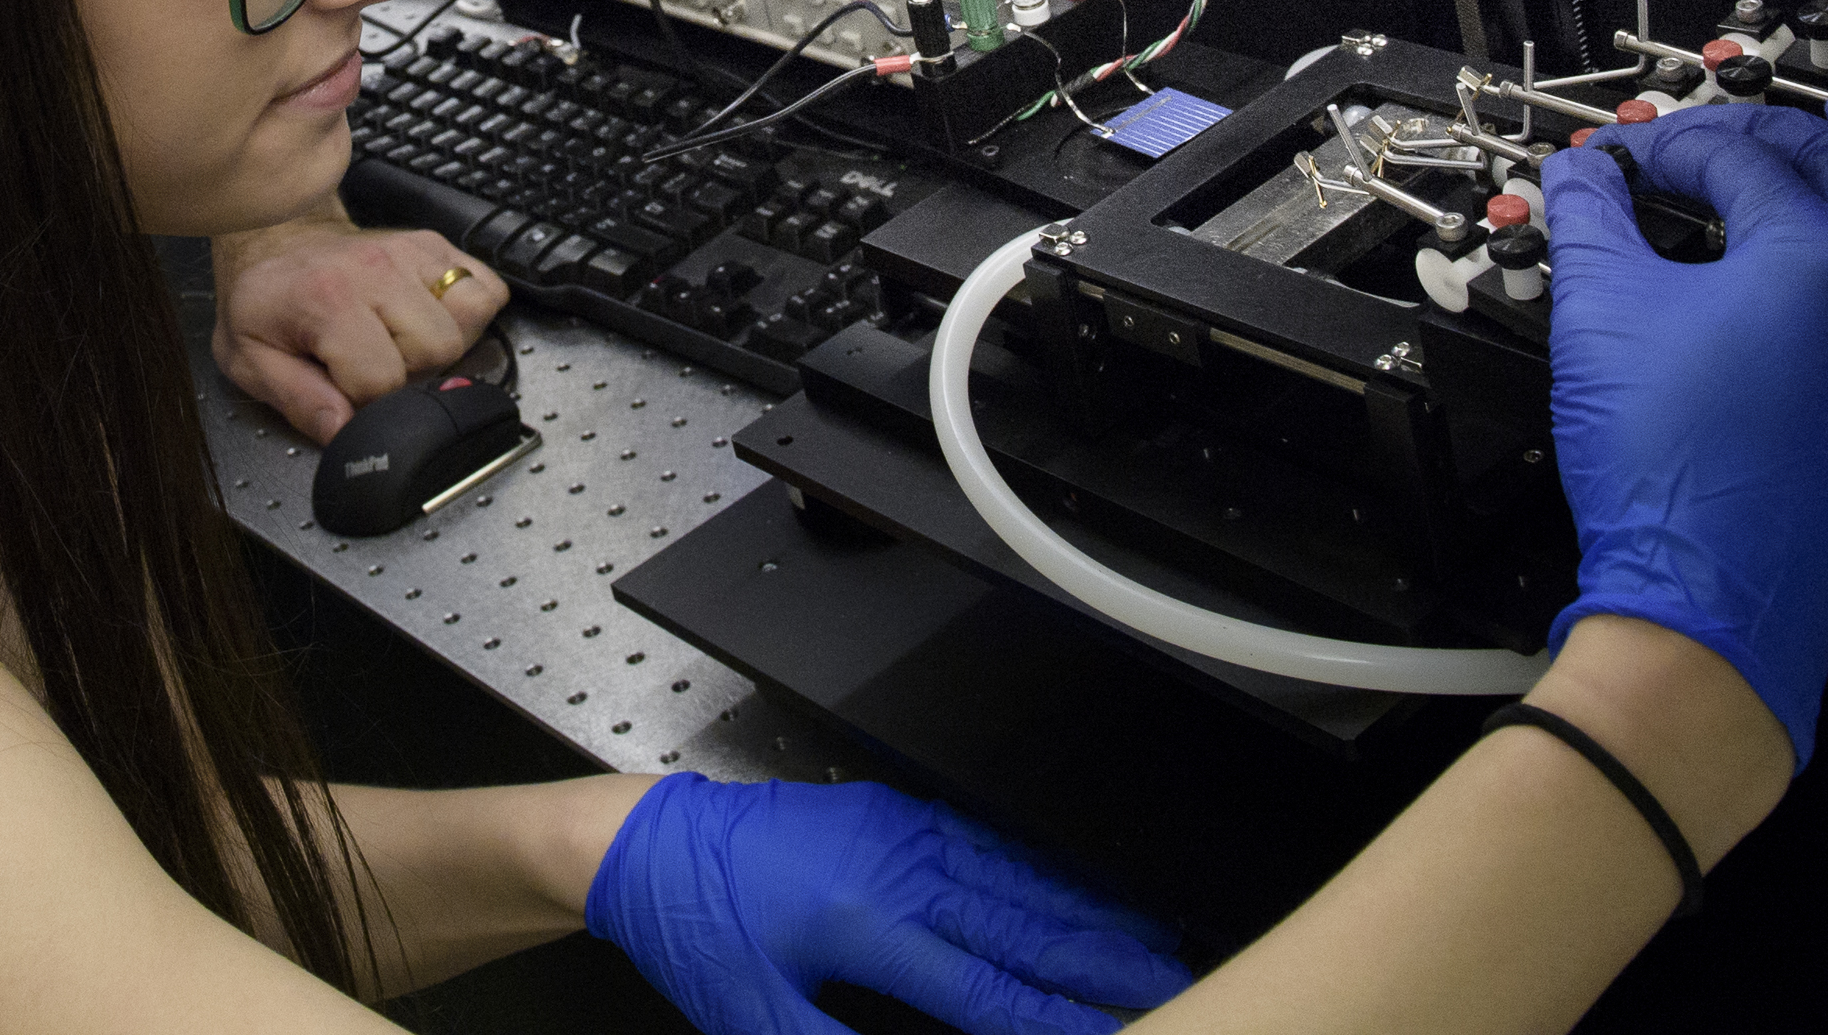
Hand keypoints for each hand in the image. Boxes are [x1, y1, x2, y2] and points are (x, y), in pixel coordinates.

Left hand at [209, 207, 505, 443]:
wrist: (275, 239)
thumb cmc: (265, 299)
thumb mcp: (250, 359)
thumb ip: (297, 400)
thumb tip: (343, 432)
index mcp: (328, 299)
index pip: (383, 379)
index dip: (366, 400)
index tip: (345, 388)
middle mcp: (377, 269)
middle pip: (439, 349)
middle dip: (411, 372)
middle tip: (376, 363)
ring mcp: (411, 251)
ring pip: (471, 316)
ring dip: (445, 341)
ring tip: (403, 341)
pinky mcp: (434, 245)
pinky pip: (486, 287)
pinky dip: (468, 312)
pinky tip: (428, 318)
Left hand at [583, 775, 1188, 1034]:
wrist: (653, 840)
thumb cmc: (697, 927)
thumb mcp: (756, 1016)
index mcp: (867, 921)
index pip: (987, 988)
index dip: (1057, 1020)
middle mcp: (898, 866)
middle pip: (1026, 925)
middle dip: (1107, 964)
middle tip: (1175, 987)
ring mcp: (902, 832)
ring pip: (1020, 881)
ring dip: (1093, 918)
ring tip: (1155, 949)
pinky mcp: (897, 814)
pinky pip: (990, 848)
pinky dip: (1049, 876)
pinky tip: (1084, 897)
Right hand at [1538, 97, 1827, 764]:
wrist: (1712, 599)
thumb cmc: (1669, 470)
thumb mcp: (1604, 315)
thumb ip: (1592, 221)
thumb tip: (1583, 177)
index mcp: (1819, 250)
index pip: (1738, 159)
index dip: (1669, 147)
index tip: (1623, 162)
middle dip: (1777, 134)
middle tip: (1723, 131)